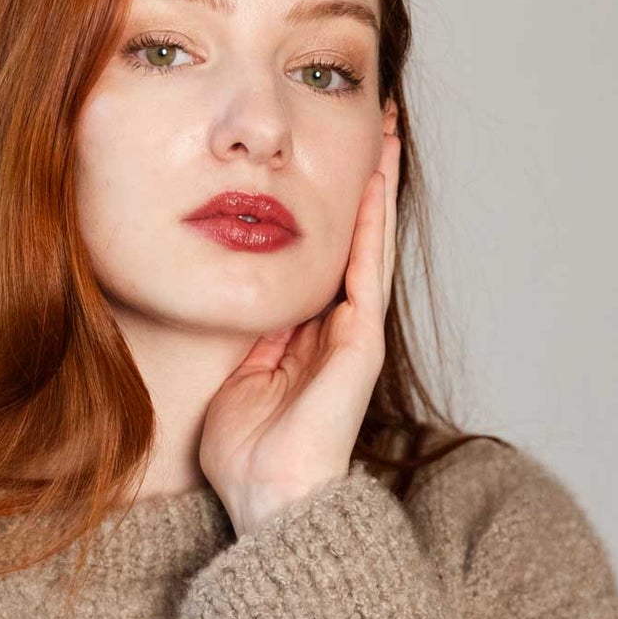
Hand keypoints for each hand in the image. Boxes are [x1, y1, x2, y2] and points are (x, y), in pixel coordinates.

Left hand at [198, 123, 400, 536]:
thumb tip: (231, 287)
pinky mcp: (361, 343)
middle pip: (359, 237)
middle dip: (366, 179)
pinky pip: (367, 270)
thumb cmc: (245, 453)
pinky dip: (371, 223)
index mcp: (309, 334)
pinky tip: (372, 179)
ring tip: (386, 132)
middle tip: (375, 119)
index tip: (327, 152)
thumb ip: (243, 330)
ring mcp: (355, 334)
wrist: (269, 499)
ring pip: (372, 243)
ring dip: (379, 186)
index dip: (329, 204)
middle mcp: (339, 328)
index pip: (325, 254)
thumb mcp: (234, 371)